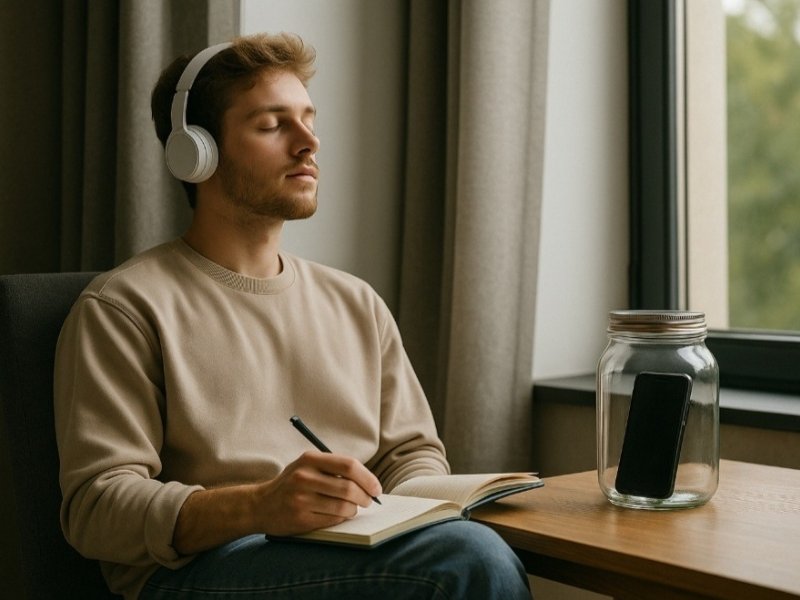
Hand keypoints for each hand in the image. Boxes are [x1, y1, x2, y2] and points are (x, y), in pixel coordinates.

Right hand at [254, 450, 382, 536]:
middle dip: (366, 497)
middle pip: (349, 488)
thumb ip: (334, 468)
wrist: (260, 505)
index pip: (349, 466)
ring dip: (354, 509)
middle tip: (369, 501)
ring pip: (344, 507)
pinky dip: (342, 518)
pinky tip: (337, 514)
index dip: (368, 478)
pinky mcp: (300, 519)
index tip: (376, 488)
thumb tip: (368, 481)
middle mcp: (304, 477)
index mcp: (310, 459)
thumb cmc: (292, 483)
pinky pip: (333, 520)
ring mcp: (301, 499)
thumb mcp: (308, 465)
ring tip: (352, 508)